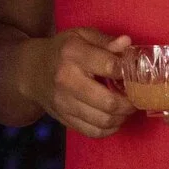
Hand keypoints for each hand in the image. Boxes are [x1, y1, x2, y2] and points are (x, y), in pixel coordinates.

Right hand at [20, 28, 134, 137]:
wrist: (30, 71)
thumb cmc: (62, 51)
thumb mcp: (81, 36)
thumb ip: (106, 41)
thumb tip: (127, 44)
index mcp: (73, 54)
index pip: (110, 66)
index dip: (130, 71)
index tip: (138, 73)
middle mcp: (67, 80)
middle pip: (108, 102)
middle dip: (130, 102)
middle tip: (137, 97)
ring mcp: (64, 103)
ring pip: (103, 121)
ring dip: (122, 117)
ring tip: (127, 107)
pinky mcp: (64, 118)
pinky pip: (94, 132)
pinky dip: (110, 128)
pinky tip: (115, 117)